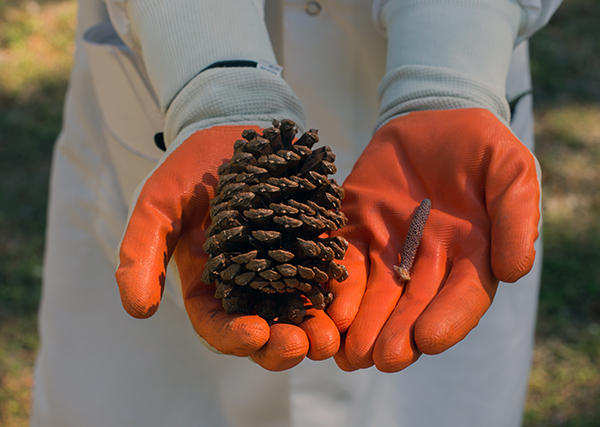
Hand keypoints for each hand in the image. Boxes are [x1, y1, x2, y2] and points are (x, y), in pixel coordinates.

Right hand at [116, 125, 339, 370]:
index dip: (233, 338)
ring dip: (313, 332)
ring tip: (328, 336)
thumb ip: (143, 252)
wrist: (230, 131)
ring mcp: (281, 269)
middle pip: (264, 333)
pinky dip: (333, 297)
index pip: (217, 326)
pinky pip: (323, 280)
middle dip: (281, 347)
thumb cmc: (189, 170)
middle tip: (301, 343)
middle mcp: (246, 286)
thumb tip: (138, 310)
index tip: (254, 333)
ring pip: (298, 316)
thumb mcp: (158, 205)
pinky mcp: (309, 248)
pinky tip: (344, 301)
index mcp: (207, 286)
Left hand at [327, 109, 539, 371]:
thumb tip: (514, 270)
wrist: (431, 118)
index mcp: (471, 254)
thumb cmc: (478, 144)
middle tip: (383, 358)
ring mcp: (389, 246)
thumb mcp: (509, 168)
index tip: (428, 339)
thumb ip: (515, 215)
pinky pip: (344, 259)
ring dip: (363, 322)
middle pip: (414, 305)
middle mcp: (429, 260)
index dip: (448, 318)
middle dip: (398, 333)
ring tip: (350, 350)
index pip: (462, 295)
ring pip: (376, 292)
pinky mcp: (356, 228)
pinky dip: (336, 284)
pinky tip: (327, 307)